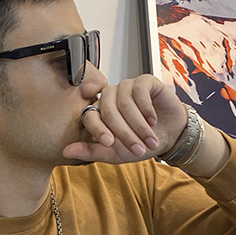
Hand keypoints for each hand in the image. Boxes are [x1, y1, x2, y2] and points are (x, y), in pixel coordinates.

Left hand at [63, 75, 186, 164]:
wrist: (169, 136)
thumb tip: (65, 151)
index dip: (98, 130)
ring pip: (124, 103)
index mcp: (99, 112)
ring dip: (139, 125)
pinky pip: (139, 91)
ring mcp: (126, 87)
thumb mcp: (115, 153)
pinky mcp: (144, 81)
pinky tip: (153, 120)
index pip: (90, 116)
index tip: (109, 143)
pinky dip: (146, 109)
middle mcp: (109, 96)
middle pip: (108, 111)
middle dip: (124, 133)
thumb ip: (91, 151)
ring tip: (150, 140)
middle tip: (138, 148)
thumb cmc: (140, 143)